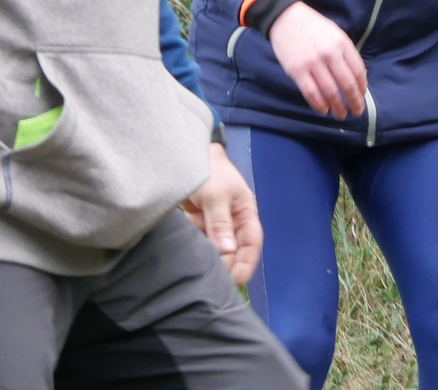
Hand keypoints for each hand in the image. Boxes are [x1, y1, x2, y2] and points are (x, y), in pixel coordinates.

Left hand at [182, 144, 262, 285]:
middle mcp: (233, 220)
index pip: (251, 242)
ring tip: (203, 277)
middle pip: (235, 249)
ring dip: (214, 261)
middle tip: (215, 283)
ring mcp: (216, 222)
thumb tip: (227, 251)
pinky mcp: (200, 222)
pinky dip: (200, 252)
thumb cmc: (209, 170)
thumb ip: (220, 224)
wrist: (186, 154)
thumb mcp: (216, 196)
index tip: (236, 281)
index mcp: (245, 212)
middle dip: (228, 266)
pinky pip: (203, 242)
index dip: (247, 263)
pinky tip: (193, 262)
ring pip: (219, 248)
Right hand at [268, 2, 366, 118]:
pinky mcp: (297, 71)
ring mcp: (313, 63)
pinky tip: (323, 110)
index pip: (358, 71)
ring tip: (340, 115)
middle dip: (354, 102)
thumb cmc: (312, 26)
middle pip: (347, 84)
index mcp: (342, 44)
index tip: (361, 97)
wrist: (285, 17)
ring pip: (330, 92)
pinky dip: (319, 105)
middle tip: (356, 112)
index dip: (362, 88)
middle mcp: (330, 54)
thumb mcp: (335, 33)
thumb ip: (346, 52)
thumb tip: (357, 76)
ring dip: (338, 107)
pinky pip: (311, 93)